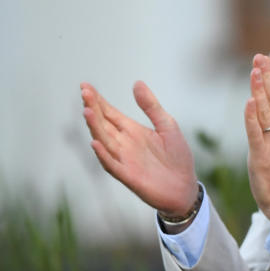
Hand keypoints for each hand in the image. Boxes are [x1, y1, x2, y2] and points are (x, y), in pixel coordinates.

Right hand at [80, 81, 198, 215]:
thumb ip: (152, 107)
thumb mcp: (168, 126)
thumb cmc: (177, 157)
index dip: (98, 100)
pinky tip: (96, 143)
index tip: (85, 86)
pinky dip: (103, 154)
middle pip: (103, 124)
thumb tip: (137, 83)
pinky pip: (112, 164)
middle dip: (93, 108)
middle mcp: (124, 144)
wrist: (185, 187)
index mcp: (132, 131)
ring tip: (87, 111)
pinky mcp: (129, 176)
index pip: (110, 113)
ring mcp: (124, 159)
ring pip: (104, 141)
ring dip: (95, 127)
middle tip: (84, 92)